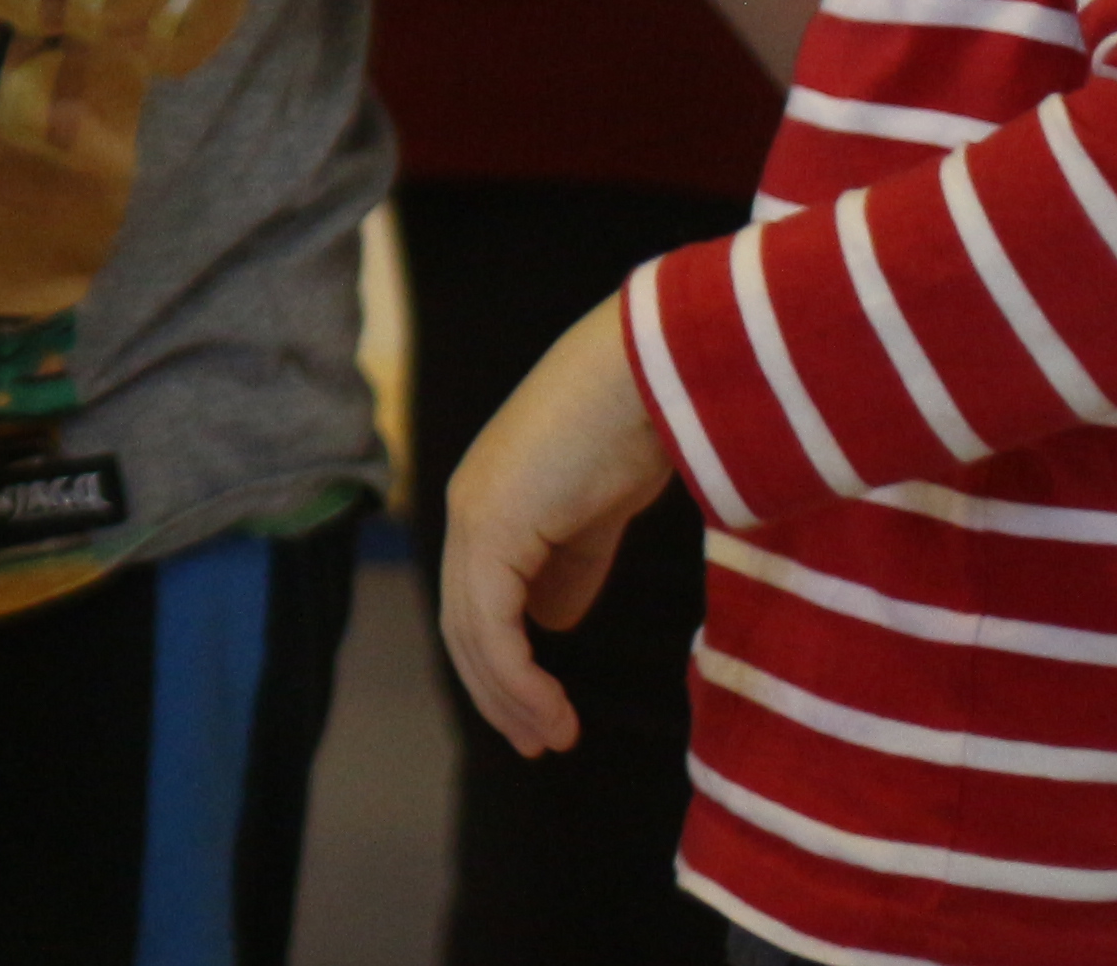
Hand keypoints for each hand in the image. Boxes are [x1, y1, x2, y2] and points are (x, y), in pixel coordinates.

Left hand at [440, 293, 678, 758]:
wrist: (653, 373)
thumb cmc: (640, 425)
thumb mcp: (599, 509)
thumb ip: (571, 561)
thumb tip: (553, 620)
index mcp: (489, 501)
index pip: (475, 602)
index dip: (500, 665)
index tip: (540, 716)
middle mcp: (468, 509)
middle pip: (464, 626)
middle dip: (498, 693)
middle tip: (539, 742)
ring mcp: (474, 515)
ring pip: (472, 633)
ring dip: (511, 697)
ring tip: (553, 737)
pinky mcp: (493, 524)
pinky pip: (492, 623)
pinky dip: (517, 676)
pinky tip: (553, 707)